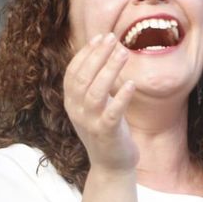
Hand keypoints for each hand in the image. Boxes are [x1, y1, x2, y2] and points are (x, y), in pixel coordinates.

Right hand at [63, 34, 137, 171]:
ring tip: (123, 53)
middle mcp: (76, 111)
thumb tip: (103, 52)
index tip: (101, 37)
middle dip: (97, 56)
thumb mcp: (94, 105)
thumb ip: (94, 83)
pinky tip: (131, 84)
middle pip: (83, 78)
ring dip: (109, 71)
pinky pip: (112, 114)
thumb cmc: (106, 129)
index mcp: (71, 102)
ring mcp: (90, 123)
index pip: (73, 72)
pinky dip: (121, 98)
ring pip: (95, 93)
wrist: (111, 164)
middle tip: (113, 39)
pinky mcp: (106, 134)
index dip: (86, 53)